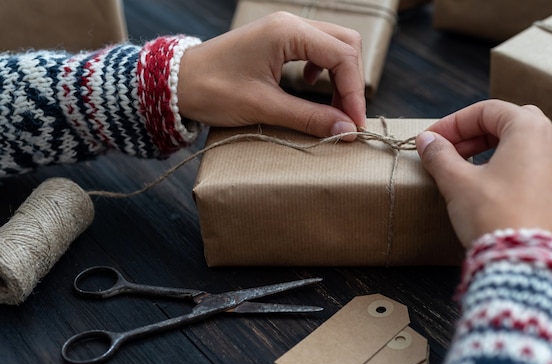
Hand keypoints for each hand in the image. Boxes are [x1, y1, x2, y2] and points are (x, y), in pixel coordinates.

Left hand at [177, 12, 365, 138]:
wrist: (177, 83)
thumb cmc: (213, 91)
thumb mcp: (264, 107)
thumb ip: (309, 118)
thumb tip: (346, 131)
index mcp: (288, 32)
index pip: (342, 56)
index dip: (354, 92)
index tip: (355, 124)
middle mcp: (290, 24)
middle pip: (346, 44)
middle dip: (352, 82)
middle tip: (348, 118)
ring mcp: (284, 30)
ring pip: (334, 45)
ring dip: (340, 76)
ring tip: (335, 108)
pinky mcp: (278, 40)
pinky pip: (316, 48)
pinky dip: (324, 69)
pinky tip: (312, 86)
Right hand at [415, 99, 551, 247]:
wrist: (527, 264)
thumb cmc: (495, 216)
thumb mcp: (457, 182)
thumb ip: (440, 156)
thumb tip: (427, 141)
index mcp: (530, 130)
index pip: (487, 110)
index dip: (453, 123)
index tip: (431, 139)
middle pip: (510, 124)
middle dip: (475, 134)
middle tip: (449, 150)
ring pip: (525, 149)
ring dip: (494, 153)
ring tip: (468, 171)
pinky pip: (536, 174)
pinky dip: (512, 174)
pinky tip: (493, 193)